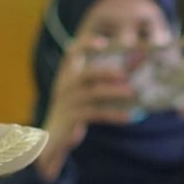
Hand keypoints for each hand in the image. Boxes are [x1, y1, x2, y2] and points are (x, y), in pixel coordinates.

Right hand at [37, 49, 140, 180]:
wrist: (50, 140)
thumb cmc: (72, 113)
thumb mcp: (81, 95)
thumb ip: (98, 84)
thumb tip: (131, 76)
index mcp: (66, 75)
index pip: (72, 52)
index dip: (86, 44)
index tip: (103, 42)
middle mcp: (65, 85)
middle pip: (87, 74)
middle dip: (107, 72)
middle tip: (126, 74)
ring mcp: (67, 102)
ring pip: (93, 94)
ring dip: (114, 92)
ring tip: (132, 93)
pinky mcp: (72, 118)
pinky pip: (96, 113)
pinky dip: (114, 114)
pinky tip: (129, 117)